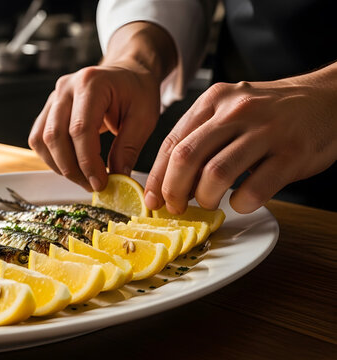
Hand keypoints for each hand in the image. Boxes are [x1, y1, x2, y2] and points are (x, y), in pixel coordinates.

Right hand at [28, 22, 177, 191]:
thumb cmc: (137, 91)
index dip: (87, 161)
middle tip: (93, 185)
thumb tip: (117, 179)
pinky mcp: (48, 109)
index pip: (80, 129)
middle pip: (55, 137)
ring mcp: (53, 97)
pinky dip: (52, 158)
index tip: (100, 182)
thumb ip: (128, 148)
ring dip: (60, 166)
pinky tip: (72, 166)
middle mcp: (66, 88)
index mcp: (92, 83)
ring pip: (42, 140)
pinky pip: (39, 139)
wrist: (127, 73)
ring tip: (84, 178)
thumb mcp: (144, 118)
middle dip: (72, 169)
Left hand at [145, 65, 336, 213]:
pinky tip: (240, 202)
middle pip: (187, 157)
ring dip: (206, 198)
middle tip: (175, 207)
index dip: (157, 176)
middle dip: (174, 190)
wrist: (329, 99)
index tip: (151, 199)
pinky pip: (256, 188)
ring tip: (209, 203)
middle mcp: (237, 111)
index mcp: (214, 100)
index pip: (173, 142)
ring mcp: (266, 131)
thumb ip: (201, 135)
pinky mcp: (292, 153)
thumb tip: (170, 178)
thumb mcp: (230, 109)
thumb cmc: (272, 112)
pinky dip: (241, 203)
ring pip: (217, 174)